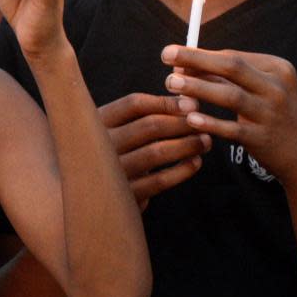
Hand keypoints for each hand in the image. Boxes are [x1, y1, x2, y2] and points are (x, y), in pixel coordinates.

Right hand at [99, 93, 211, 208]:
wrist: (91, 195)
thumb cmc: (111, 152)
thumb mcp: (114, 129)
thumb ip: (141, 114)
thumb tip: (189, 100)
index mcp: (97, 121)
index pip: (134, 104)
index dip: (166, 102)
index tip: (192, 103)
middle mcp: (101, 145)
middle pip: (149, 126)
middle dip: (182, 123)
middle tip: (204, 122)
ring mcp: (112, 171)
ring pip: (157, 152)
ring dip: (187, 145)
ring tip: (205, 141)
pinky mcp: (125, 196)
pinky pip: (159, 181)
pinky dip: (181, 170)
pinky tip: (195, 162)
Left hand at [160, 45, 296, 190]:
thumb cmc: (278, 116)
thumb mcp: (266, 90)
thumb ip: (233, 78)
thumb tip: (189, 64)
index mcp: (278, 69)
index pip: (233, 56)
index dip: (200, 55)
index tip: (173, 54)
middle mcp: (277, 88)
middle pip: (232, 67)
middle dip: (196, 58)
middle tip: (165, 55)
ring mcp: (271, 114)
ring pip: (230, 96)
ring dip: (198, 88)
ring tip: (171, 83)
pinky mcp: (263, 139)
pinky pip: (232, 129)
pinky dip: (210, 123)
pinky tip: (189, 119)